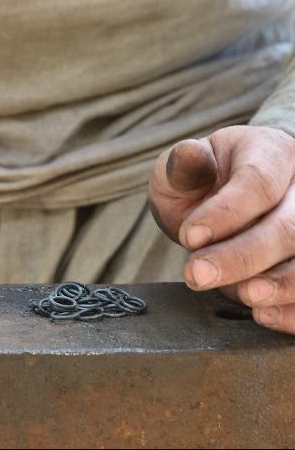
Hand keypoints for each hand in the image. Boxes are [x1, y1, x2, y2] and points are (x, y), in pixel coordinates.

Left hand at [149, 125, 294, 333]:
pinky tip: (264, 314)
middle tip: (197, 274)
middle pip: (290, 225)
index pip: (258, 182)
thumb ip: (184, 167)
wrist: (219, 201)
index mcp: (269, 152)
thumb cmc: (201, 184)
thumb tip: (188, 153)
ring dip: (280, 284)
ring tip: (242, 295)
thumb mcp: (184, 170)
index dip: (226, 213)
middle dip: (243, 256)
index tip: (190, 237)